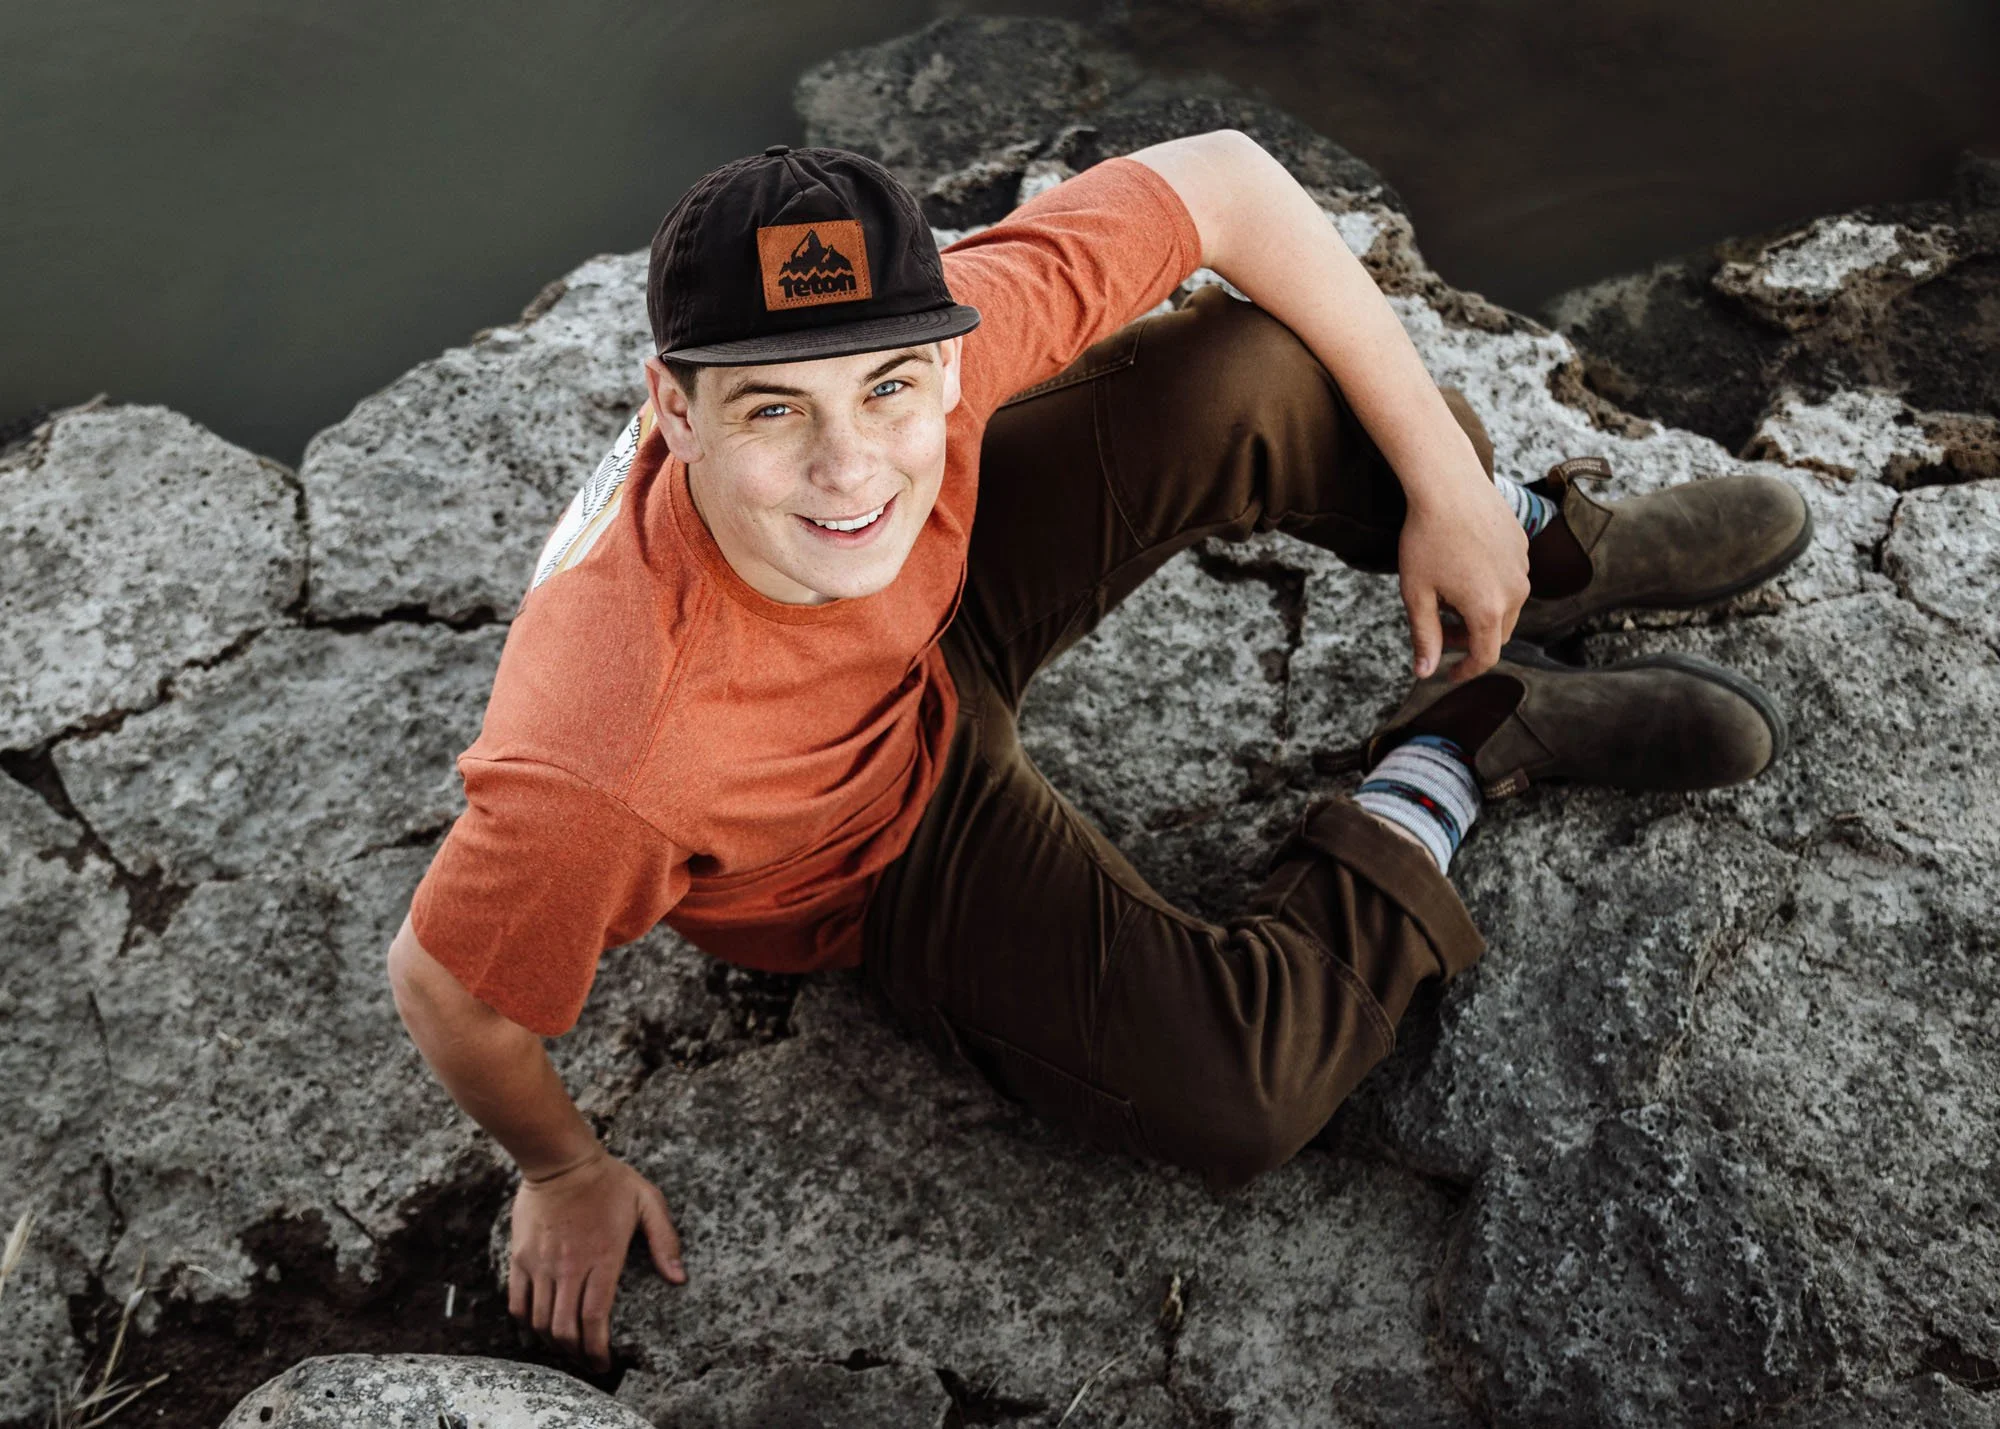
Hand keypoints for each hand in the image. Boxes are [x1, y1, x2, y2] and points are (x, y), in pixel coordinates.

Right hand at [507, 1147, 686, 1372]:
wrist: (560, 1159)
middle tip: (586, 1362)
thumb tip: (679, 1279)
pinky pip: (517, 1302)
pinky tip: (537, 1329)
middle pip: (565, 1329)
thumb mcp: (648, 1202)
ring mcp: (542, 1263)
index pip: (595, 1319)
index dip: (597, 1349)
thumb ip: (665, 1241)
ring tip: (566, 1348)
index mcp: (603, 1257)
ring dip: (552, 1343)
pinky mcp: (521, 1257)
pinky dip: (526, 1324)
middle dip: (576, 1355)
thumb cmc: (609, 1180)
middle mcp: (570, 1266)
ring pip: (540, 1322)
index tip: (604, 1363)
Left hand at [1397, 474, 1530, 684]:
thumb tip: (1425, 672)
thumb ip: (1424, 636)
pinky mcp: (1522, 547)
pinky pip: (1509, 578)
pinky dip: (1489, 585)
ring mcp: (1522, 568)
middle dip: (1469, 640)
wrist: (1448, 484)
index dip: (1465, 671)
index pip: (1485, 657)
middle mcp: (1515, 592)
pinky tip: (1462, 566)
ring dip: (1480, 611)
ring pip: (1506, 606)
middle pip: (1497, 634)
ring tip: (1447, 593)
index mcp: (1488, 609)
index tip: (1448, 673)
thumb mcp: (1416, 593)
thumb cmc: (1426, 538)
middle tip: (1439, 629)